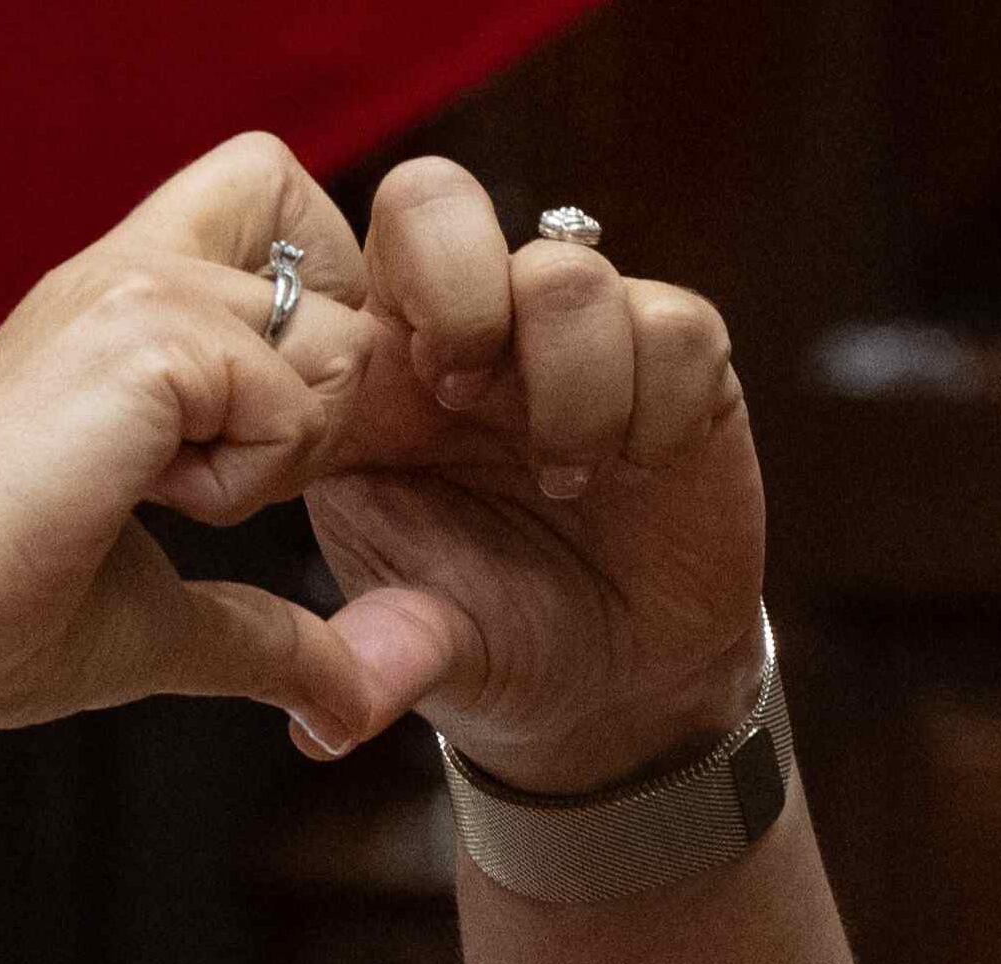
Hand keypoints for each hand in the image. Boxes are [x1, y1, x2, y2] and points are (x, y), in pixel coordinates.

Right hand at [0, 137, 765, 794]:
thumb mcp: (159, 617)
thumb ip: (269, 632)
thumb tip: (358, 708)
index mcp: (114, 311)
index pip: (282, 221)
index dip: (321, 318)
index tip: (266, 449)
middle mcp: (127, 269)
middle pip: (334, 268)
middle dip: (333, 393)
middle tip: (230, 496)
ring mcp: (137, 287)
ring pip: (333, 339)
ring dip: (284, 445)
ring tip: (162, 503)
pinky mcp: (149, 335)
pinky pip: (292, 398)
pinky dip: (246, 477)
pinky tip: (141, 503)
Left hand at [305, 158, 763, 792]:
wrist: (612, 686)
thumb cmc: (485, 641)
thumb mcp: (416, 651)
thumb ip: (373, 656)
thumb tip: (319, 727)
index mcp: (368, 386)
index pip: (324, 265)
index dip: (341, 317)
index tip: (366, 418)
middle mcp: (465, 341)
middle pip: (434, 198)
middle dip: (451, 286)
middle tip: (458, 397)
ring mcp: (571, 345)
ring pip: (565, 271)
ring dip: (562, 382)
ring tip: (562, 479)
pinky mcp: (680, 364)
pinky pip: (675, 324)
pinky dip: (652, 406)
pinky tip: (634, 473)